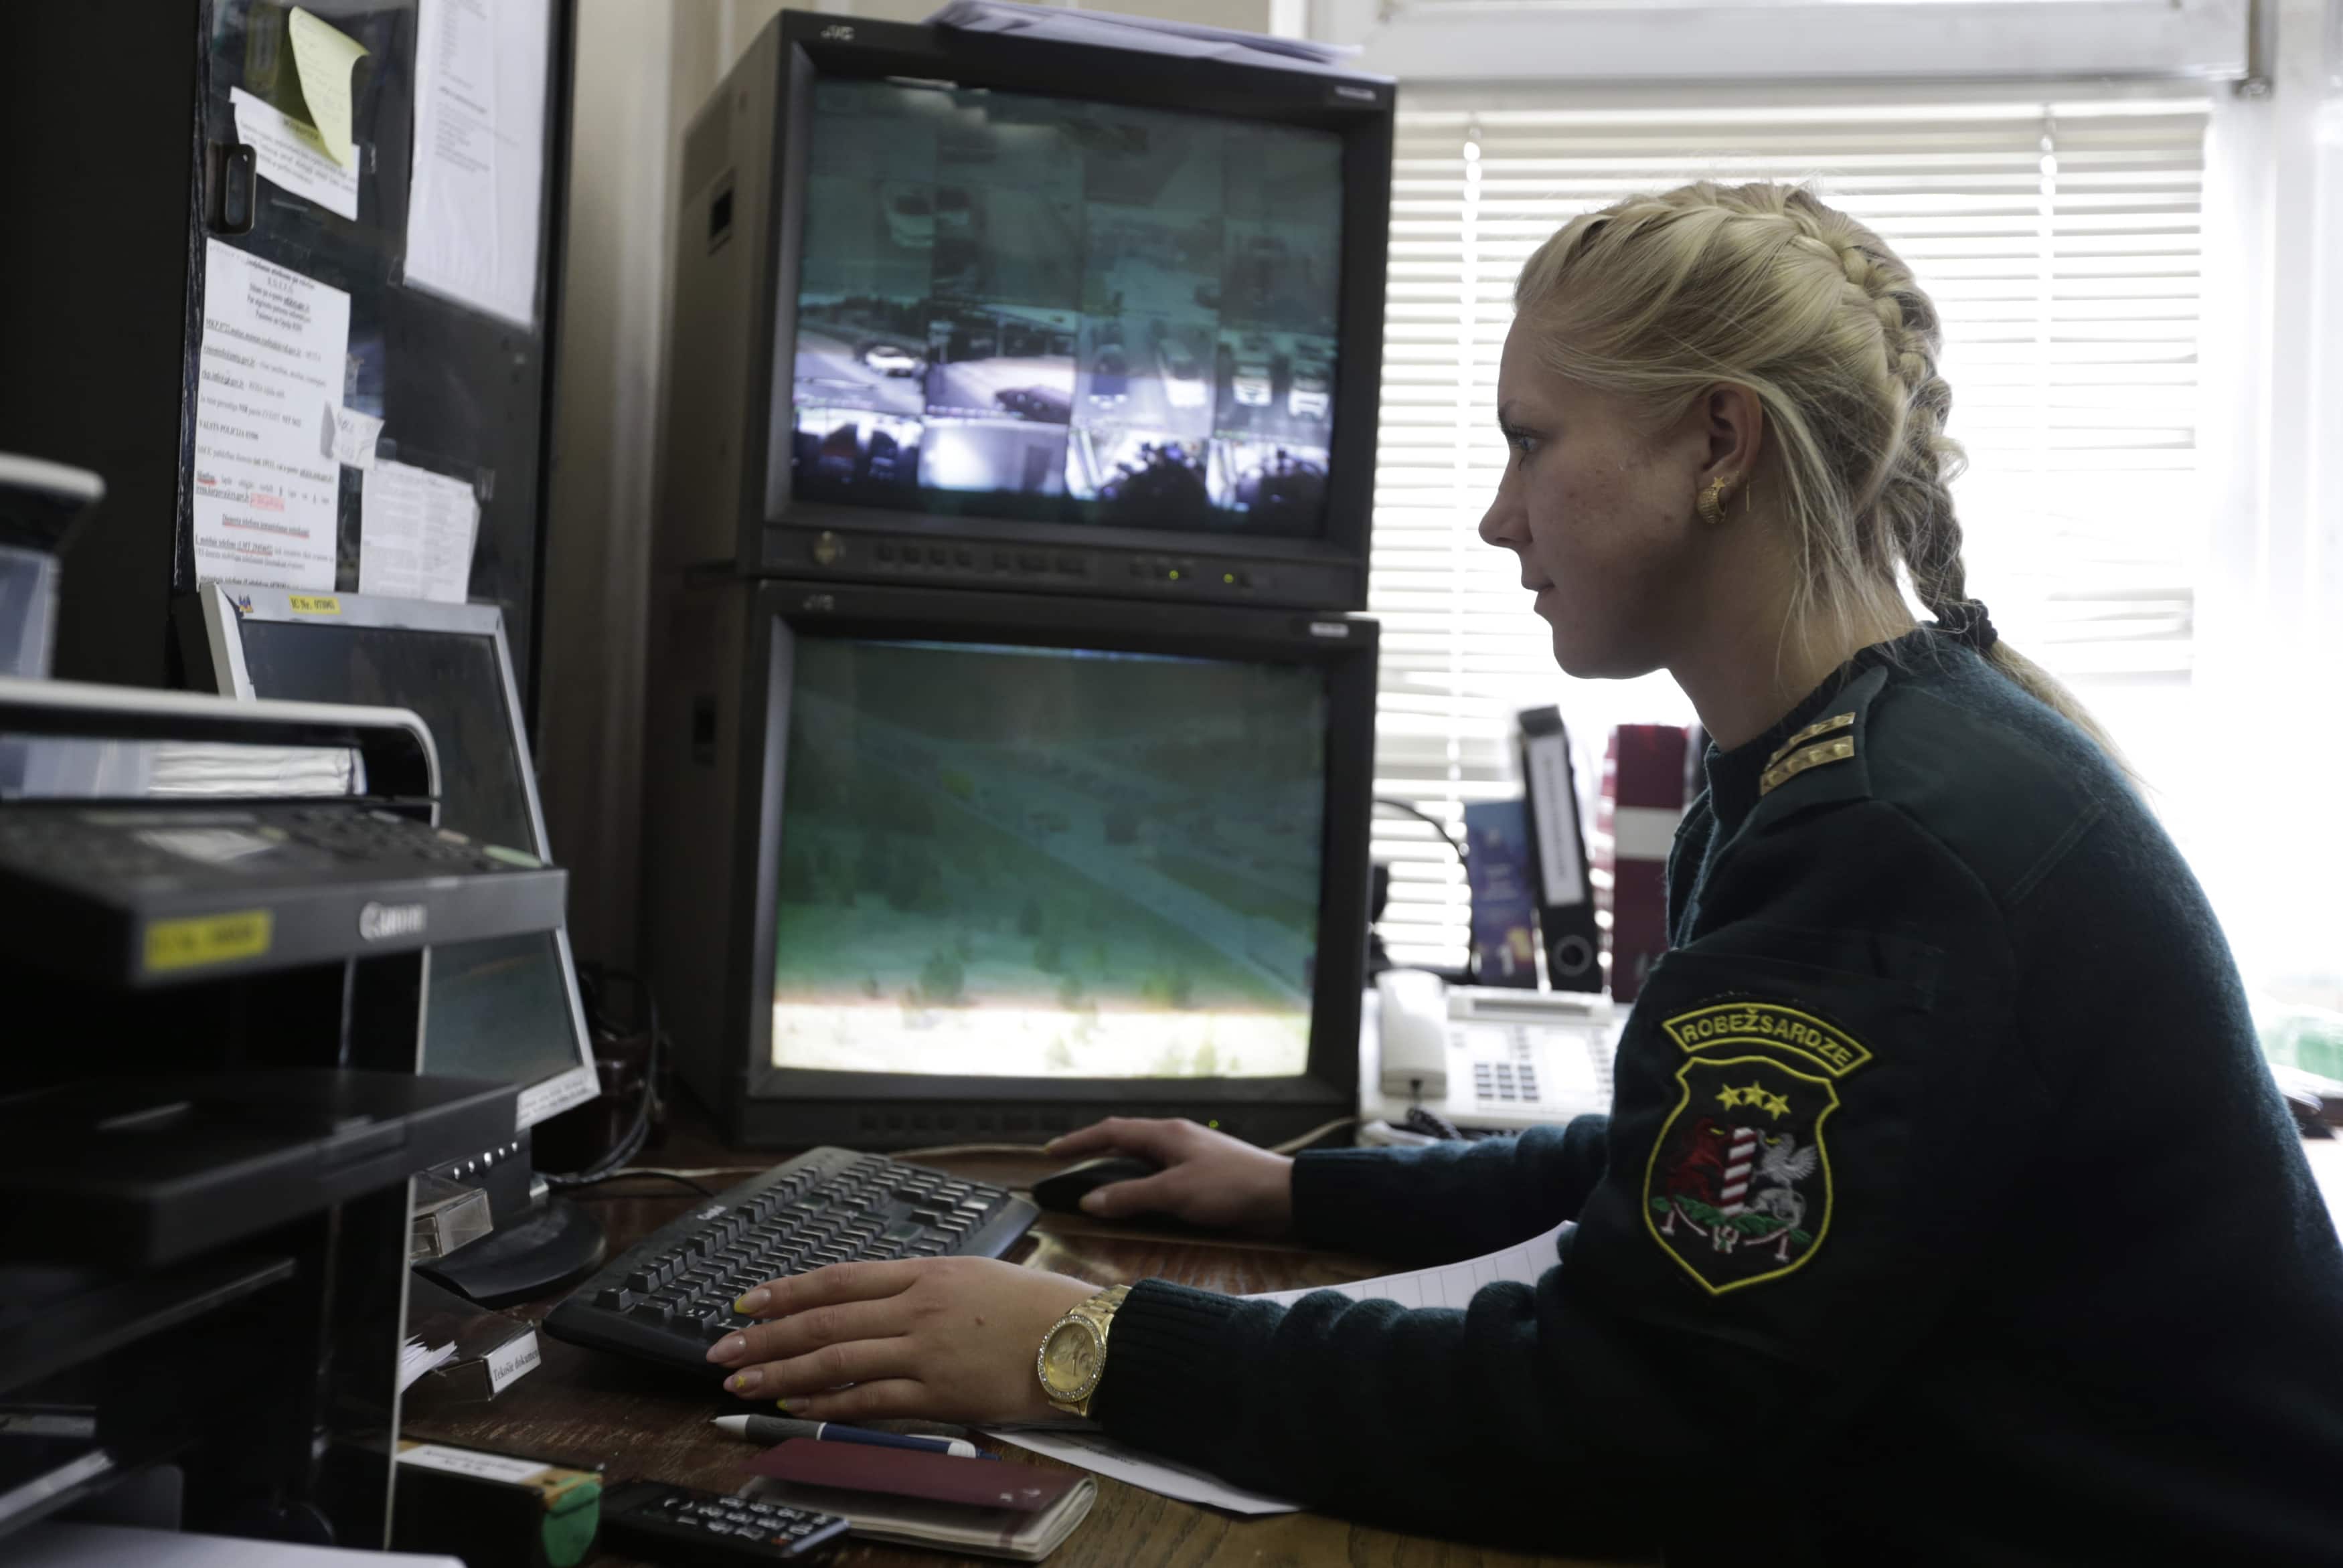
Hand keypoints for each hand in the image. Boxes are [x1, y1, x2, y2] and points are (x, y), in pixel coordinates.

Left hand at [706, 1258, 1097, 1423]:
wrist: (1084, 1336)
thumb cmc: (1037, 1305)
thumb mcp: (975, 1275)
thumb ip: (924, 1285)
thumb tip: (880, 1296)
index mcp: (925, 1273)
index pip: (838, 1279)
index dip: (786, 1291)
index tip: (747, 1303)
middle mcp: (917, 1307)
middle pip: (823, 1321)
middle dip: (765, 1337)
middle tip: (724, 1351)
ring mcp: (925, 1351)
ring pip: (836, 1361)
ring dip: (782, 1373)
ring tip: (744, 1384)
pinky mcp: (939, 1393)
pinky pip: (870, 1400)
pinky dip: (828, 1405)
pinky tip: (798, 1409)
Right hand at [1045, 1116, 1293, 1235]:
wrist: (1284, 1195)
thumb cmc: (1230, 1187)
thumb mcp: (1175, 1194)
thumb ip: (1131, 1197)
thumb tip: (1089, 1202)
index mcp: (1165, 1134)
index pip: (1110, 1132)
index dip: (1079, 1141)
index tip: (1052, 1152)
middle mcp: (1174, 1137)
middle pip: (1124, 1138)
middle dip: (1093, 1149)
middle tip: (1068, 1164)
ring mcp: (1190, 1153)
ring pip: (1142, 1155)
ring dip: (1116, 1165)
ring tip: (1095, 1180)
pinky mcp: (1203, 1172)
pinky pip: (1159, 1170)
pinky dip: (1138, 1179)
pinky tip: (1139, 1194)